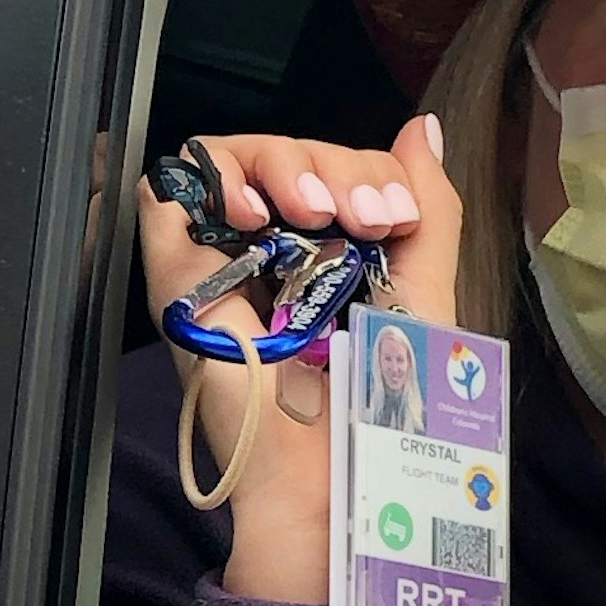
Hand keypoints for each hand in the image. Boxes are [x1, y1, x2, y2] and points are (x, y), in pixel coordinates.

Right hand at [134, 119, 458, 603]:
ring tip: (308, 212)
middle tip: (362, 220)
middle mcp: (273, 254)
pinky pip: (176, 187)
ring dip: (283, 164)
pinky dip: (217, 177)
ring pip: (237, 156)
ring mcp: (223, 262)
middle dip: (336, 168)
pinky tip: (256, 214)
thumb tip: (421, 128)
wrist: (329, 477)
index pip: (338, 169)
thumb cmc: (379, 411)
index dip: (368, 174)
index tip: (392, 221)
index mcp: (330, 256)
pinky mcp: (178, 278)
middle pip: (292, 155)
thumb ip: (429, 213)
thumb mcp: (423, 297)